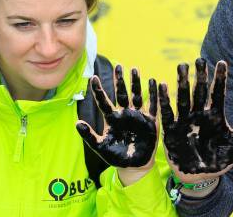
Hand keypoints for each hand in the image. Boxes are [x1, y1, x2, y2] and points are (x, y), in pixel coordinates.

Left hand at [76, 66, 158, 182]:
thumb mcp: (100, 146)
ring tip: (135, 69)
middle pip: (122, 93)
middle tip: (118, 66)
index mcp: (112, 118)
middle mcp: (125, 113)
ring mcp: (138, 115)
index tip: (93, 77)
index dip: (98, 90)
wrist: (133, 166)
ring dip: (136, 82)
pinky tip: (156, 82)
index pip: (104, 101)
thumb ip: (89, 135)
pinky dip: (155, 94)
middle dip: (120, 80)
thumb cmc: (116, 156)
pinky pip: (153, 105)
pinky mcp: (150, 121)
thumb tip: (77, 123)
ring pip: (137, 95)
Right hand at [159, 58, 232, 183]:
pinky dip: (165, 100)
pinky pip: (167, 112)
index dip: (220, 78)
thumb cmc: (220, 161)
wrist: (200, 178)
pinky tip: (162, 85)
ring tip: (182, 66)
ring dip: (182, 82)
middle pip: (200, 90)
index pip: (218, 92)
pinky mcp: (172, 130)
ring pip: (183, 97)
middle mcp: (200, 114)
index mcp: (216, 115)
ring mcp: (185, 120)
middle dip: (200, 75)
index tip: (222, 62)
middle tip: (200, 59)